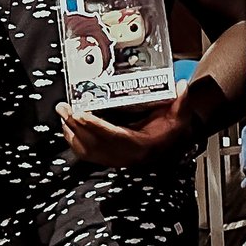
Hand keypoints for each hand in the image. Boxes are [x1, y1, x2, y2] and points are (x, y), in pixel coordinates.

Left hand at [56, 98, 196, 168]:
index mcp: (140, 144)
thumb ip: (181, 101)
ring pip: (88, 149)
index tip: (81, 114)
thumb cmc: (170, 129)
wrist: (167, 144)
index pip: (114, 136)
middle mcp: (124, 155)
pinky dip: (74, 141)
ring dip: (72, 132)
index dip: (96, 126)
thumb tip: (181, 86)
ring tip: (63, 113)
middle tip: (64, 108)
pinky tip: (67, 127)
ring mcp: (114, 158)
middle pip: (95, 143)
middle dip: (77, 126)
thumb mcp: (179, 116)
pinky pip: (86, 153)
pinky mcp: (106, 157)